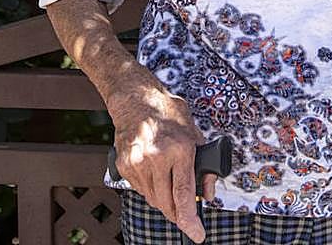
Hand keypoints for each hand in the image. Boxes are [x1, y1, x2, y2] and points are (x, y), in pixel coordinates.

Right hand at [108, 81, 217, 241]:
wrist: (135, 101)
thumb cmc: (167, 114)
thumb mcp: (194, 134)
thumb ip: (205, 165)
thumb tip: (207, 193)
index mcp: (179, 149)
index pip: (184, 194)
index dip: (190, 219)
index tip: (197, 234)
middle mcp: (156, 157)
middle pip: (167, 203)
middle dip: (178, 213)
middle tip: (185, 213)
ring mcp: (138, 162)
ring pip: (153, 200)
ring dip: (164, 200)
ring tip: (168, 182)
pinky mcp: (124, 166)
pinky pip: (140, 190)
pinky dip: (150, 189)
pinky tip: (154, 173)